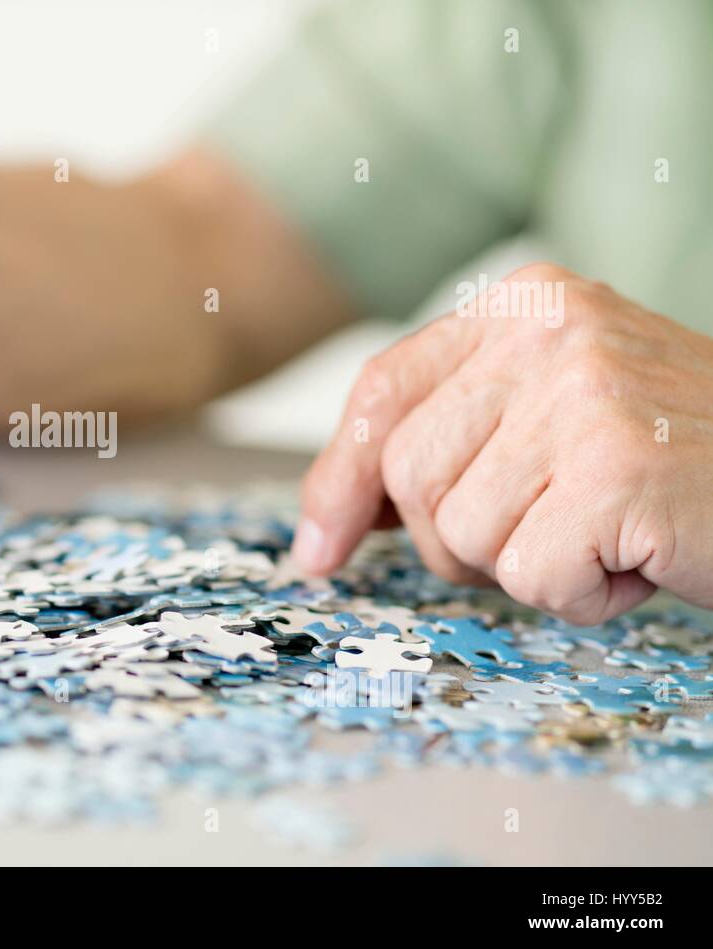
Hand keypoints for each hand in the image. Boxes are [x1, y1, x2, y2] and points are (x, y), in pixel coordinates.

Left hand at [293, 263, 712, 623]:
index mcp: (523, 303)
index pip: (380, 393)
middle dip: (458, 537)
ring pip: (460, 533)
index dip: (338, 481)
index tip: (320, 551)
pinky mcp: (619, 465)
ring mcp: (584, 392)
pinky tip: (636, 558)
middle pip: (408, 474)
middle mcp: (548, 328)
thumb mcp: (549, 420)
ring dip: (526, 566)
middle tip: (547, 530)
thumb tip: (325, 526)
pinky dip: (580, 597)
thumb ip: (449, 439)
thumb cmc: (677, 463)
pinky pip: (530, 575)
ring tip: (604, 532)